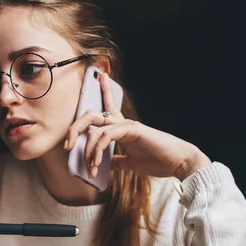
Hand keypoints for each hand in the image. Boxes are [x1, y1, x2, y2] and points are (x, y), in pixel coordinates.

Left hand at [65, 72, 210, 180]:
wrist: (178, 163)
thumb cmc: (158, 161)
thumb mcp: (131, 162)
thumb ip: (116, 161)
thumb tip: (104, 166)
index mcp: (122, 128)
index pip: (108, 105)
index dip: (103, 90)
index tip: (98, 76)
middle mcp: (122, 122)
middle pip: (90, 115)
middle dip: (74, 128)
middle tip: (67, 146)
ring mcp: (126, 124)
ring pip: (95, 126)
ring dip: (87, 151)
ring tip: (89, 169)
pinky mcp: (132, 130)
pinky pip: (106, 135)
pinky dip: (97, 151)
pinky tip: (97, 164)